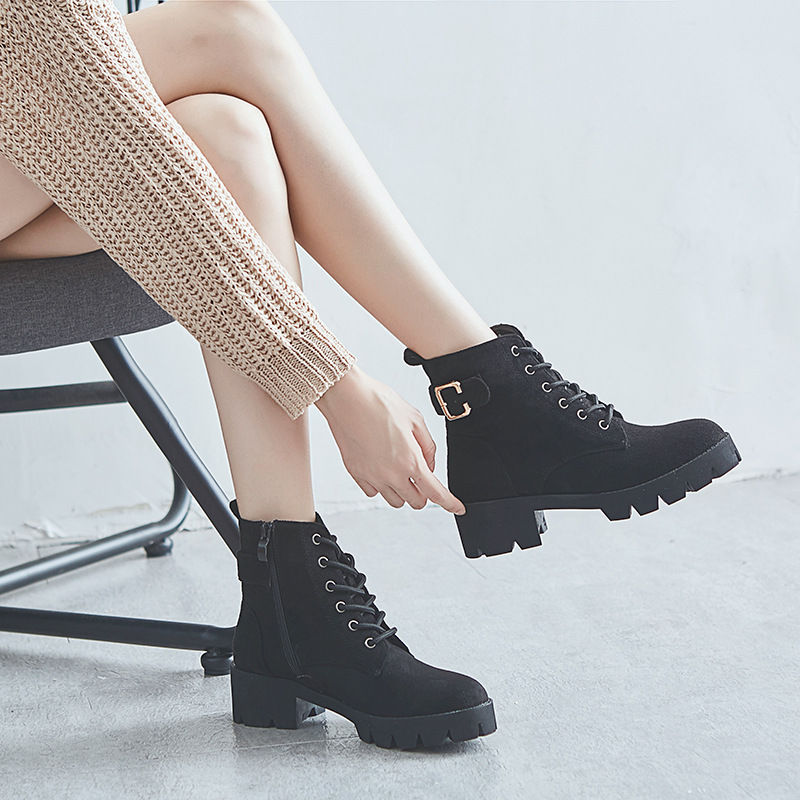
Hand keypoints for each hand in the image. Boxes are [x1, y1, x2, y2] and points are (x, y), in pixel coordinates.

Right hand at [316, 364, 465, 514]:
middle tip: (421, 477)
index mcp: (410, 461)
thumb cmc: (378, 403)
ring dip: (402, 492)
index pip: (435, 493)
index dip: (450, 503)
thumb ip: (428, 446)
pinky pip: (373, 492)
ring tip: (400, 470)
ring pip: (395, 501)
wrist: (346, 398)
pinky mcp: (356, 474)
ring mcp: (372, 476)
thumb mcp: (415, 419)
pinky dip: (381, 486)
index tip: (457, 507)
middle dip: (423, 493)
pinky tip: (381, 468)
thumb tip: (430, 464)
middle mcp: (391, 474)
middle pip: (416, 501)